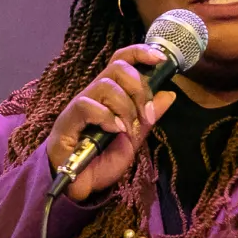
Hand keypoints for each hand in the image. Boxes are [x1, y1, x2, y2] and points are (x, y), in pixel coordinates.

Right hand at [44, 45, 177, 201]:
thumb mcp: (134, 137)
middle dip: (138, 87)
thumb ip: (148, 116)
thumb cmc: (102, 159)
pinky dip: (107, 117)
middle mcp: (95, 94)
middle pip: (117, 67)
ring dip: (125, 106)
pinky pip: (88, 105)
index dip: (140, 53)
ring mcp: (80, 105)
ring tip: (128, 129)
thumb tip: (169, 94)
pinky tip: (114, 131)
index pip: (122, 60)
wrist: (80, 185)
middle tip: (144, 113)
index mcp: (110, 94)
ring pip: (106, 85)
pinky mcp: (67, 120)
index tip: (161, 60)